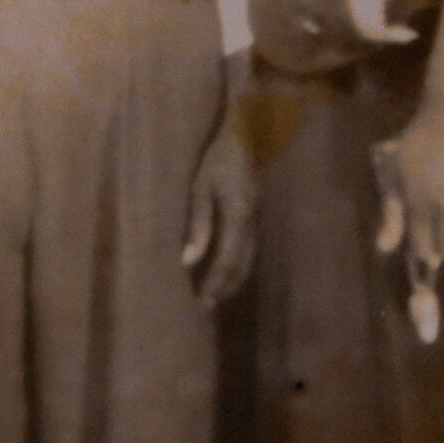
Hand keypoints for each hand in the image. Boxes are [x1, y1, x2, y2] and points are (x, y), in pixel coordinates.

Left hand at [182, 118, 257, 308]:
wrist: (248, 137)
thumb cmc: (218, 159)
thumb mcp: (201, 188)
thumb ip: (198, 224)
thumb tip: (188, 261)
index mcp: (238, 218)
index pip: (227, 261)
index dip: (215, 283)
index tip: (202, 301)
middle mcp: (251, 223)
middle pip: (241, 265)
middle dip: (225, 287)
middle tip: (208, 305)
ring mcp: (256, 219)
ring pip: (248, 259)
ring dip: (234, 279)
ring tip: (217, 294)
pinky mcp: (254, 214)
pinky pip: (249, 248)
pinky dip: (239, 265)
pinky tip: (229, 269)